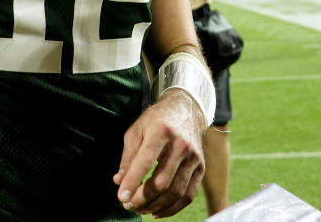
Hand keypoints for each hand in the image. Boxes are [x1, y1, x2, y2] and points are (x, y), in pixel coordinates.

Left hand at [112, 89, 205, 217]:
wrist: (185, 110)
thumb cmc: (155, 121)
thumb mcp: (136, 131)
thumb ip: (127, 157)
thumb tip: (118, 181)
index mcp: (161, 132)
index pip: (145, 162)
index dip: (133, 182)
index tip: (121, 197)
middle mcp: (181, 145)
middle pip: (162, 182)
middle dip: (143, 198)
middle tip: (129, 205)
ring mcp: (194, 158)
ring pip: (176, 192)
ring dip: (157, 206)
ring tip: (141, 209)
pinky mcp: (201, 168)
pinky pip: (188, 195)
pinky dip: (173, 208)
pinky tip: (158, 210)